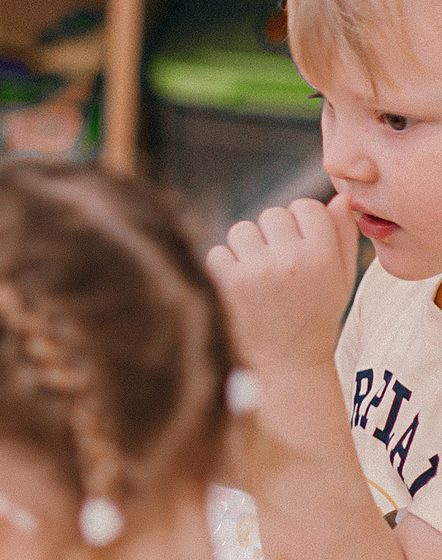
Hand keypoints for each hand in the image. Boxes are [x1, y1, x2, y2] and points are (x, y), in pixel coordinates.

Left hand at [206, 192, 356, 380]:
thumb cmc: (317, 314)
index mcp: (323, 254)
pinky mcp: (230, 283)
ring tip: (259, 273)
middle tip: (278, 262)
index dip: (301, 221)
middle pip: (272, 214)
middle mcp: (291, 258)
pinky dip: (224, 266)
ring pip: (241, 230)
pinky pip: (217, 252)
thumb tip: (340, 197)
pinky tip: (240, 285)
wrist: (290, 361)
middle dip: (273, 234)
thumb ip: (343, 235)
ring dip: (246, 247)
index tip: (300, 241)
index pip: (306, 206)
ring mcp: (258, 270)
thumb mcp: (342, 276)